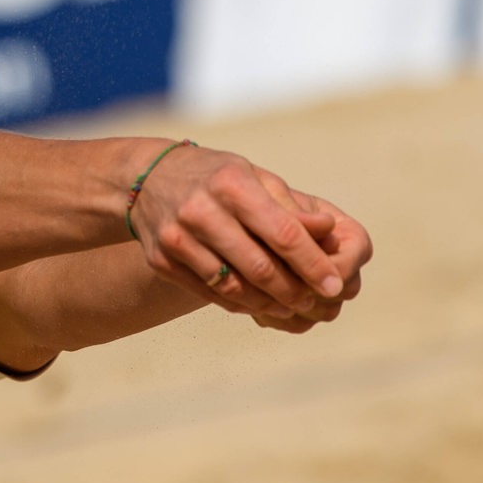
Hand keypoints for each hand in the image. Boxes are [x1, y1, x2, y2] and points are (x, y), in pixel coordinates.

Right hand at [128, 144, 371, 319]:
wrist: (146, 179)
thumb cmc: (215, 176)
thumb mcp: (252, 176)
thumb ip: (290, 206)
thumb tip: (329, 232)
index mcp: (231, 184)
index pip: (282, 233)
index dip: (313, 264)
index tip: (336, 285)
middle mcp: (200, 210)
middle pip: (259, 267)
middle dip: (294, 291)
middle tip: (314, 301)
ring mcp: (176, 238)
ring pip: (233, 287)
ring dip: (268, 303)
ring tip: (289, 306)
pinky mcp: (161, 260)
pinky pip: (208, 293)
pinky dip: (238, 302)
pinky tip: (255, 302)